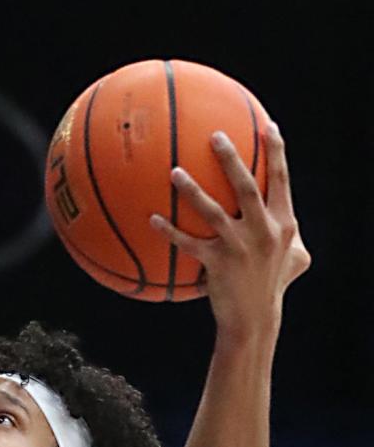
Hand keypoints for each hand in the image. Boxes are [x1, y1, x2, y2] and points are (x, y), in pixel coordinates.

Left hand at [150, 122, 309, 340]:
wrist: (254, 320)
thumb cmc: (272, 286)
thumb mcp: (294, 259)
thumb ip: (291, 235)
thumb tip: (292, 220)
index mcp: (283, 223)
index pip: (281, 180)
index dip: (277, 152)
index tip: (269, 126)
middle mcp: (263, 231)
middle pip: (246, 187)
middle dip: (231, 159)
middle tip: (214, 136)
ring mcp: (239, 247)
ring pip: (212, 211)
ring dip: (192, 190)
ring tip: (174, 171)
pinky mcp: (217, 264)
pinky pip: (188, 243)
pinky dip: (170, 231)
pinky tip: (152, 219)